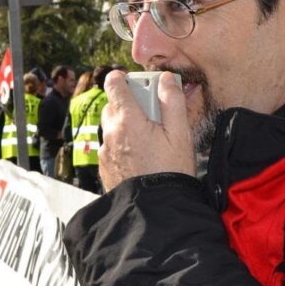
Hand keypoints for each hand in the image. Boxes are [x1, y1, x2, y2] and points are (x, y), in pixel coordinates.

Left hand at [98, 71, 195, 191]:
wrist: (155, 208)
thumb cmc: (170, 170)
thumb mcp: (180, 133)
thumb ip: (173, 101)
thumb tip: (165, 79)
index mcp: (127, 120)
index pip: (113, 84)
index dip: (122, 78)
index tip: (133, 81)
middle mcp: (110, 133)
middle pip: (112, 106)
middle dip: (128, 104)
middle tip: (150, 114)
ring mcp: (105, 152)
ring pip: (111, 128)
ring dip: (124, 126)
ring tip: (147, 140)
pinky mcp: (104, 167)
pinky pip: (110, 148)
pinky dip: (121, 146)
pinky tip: (139, 157)